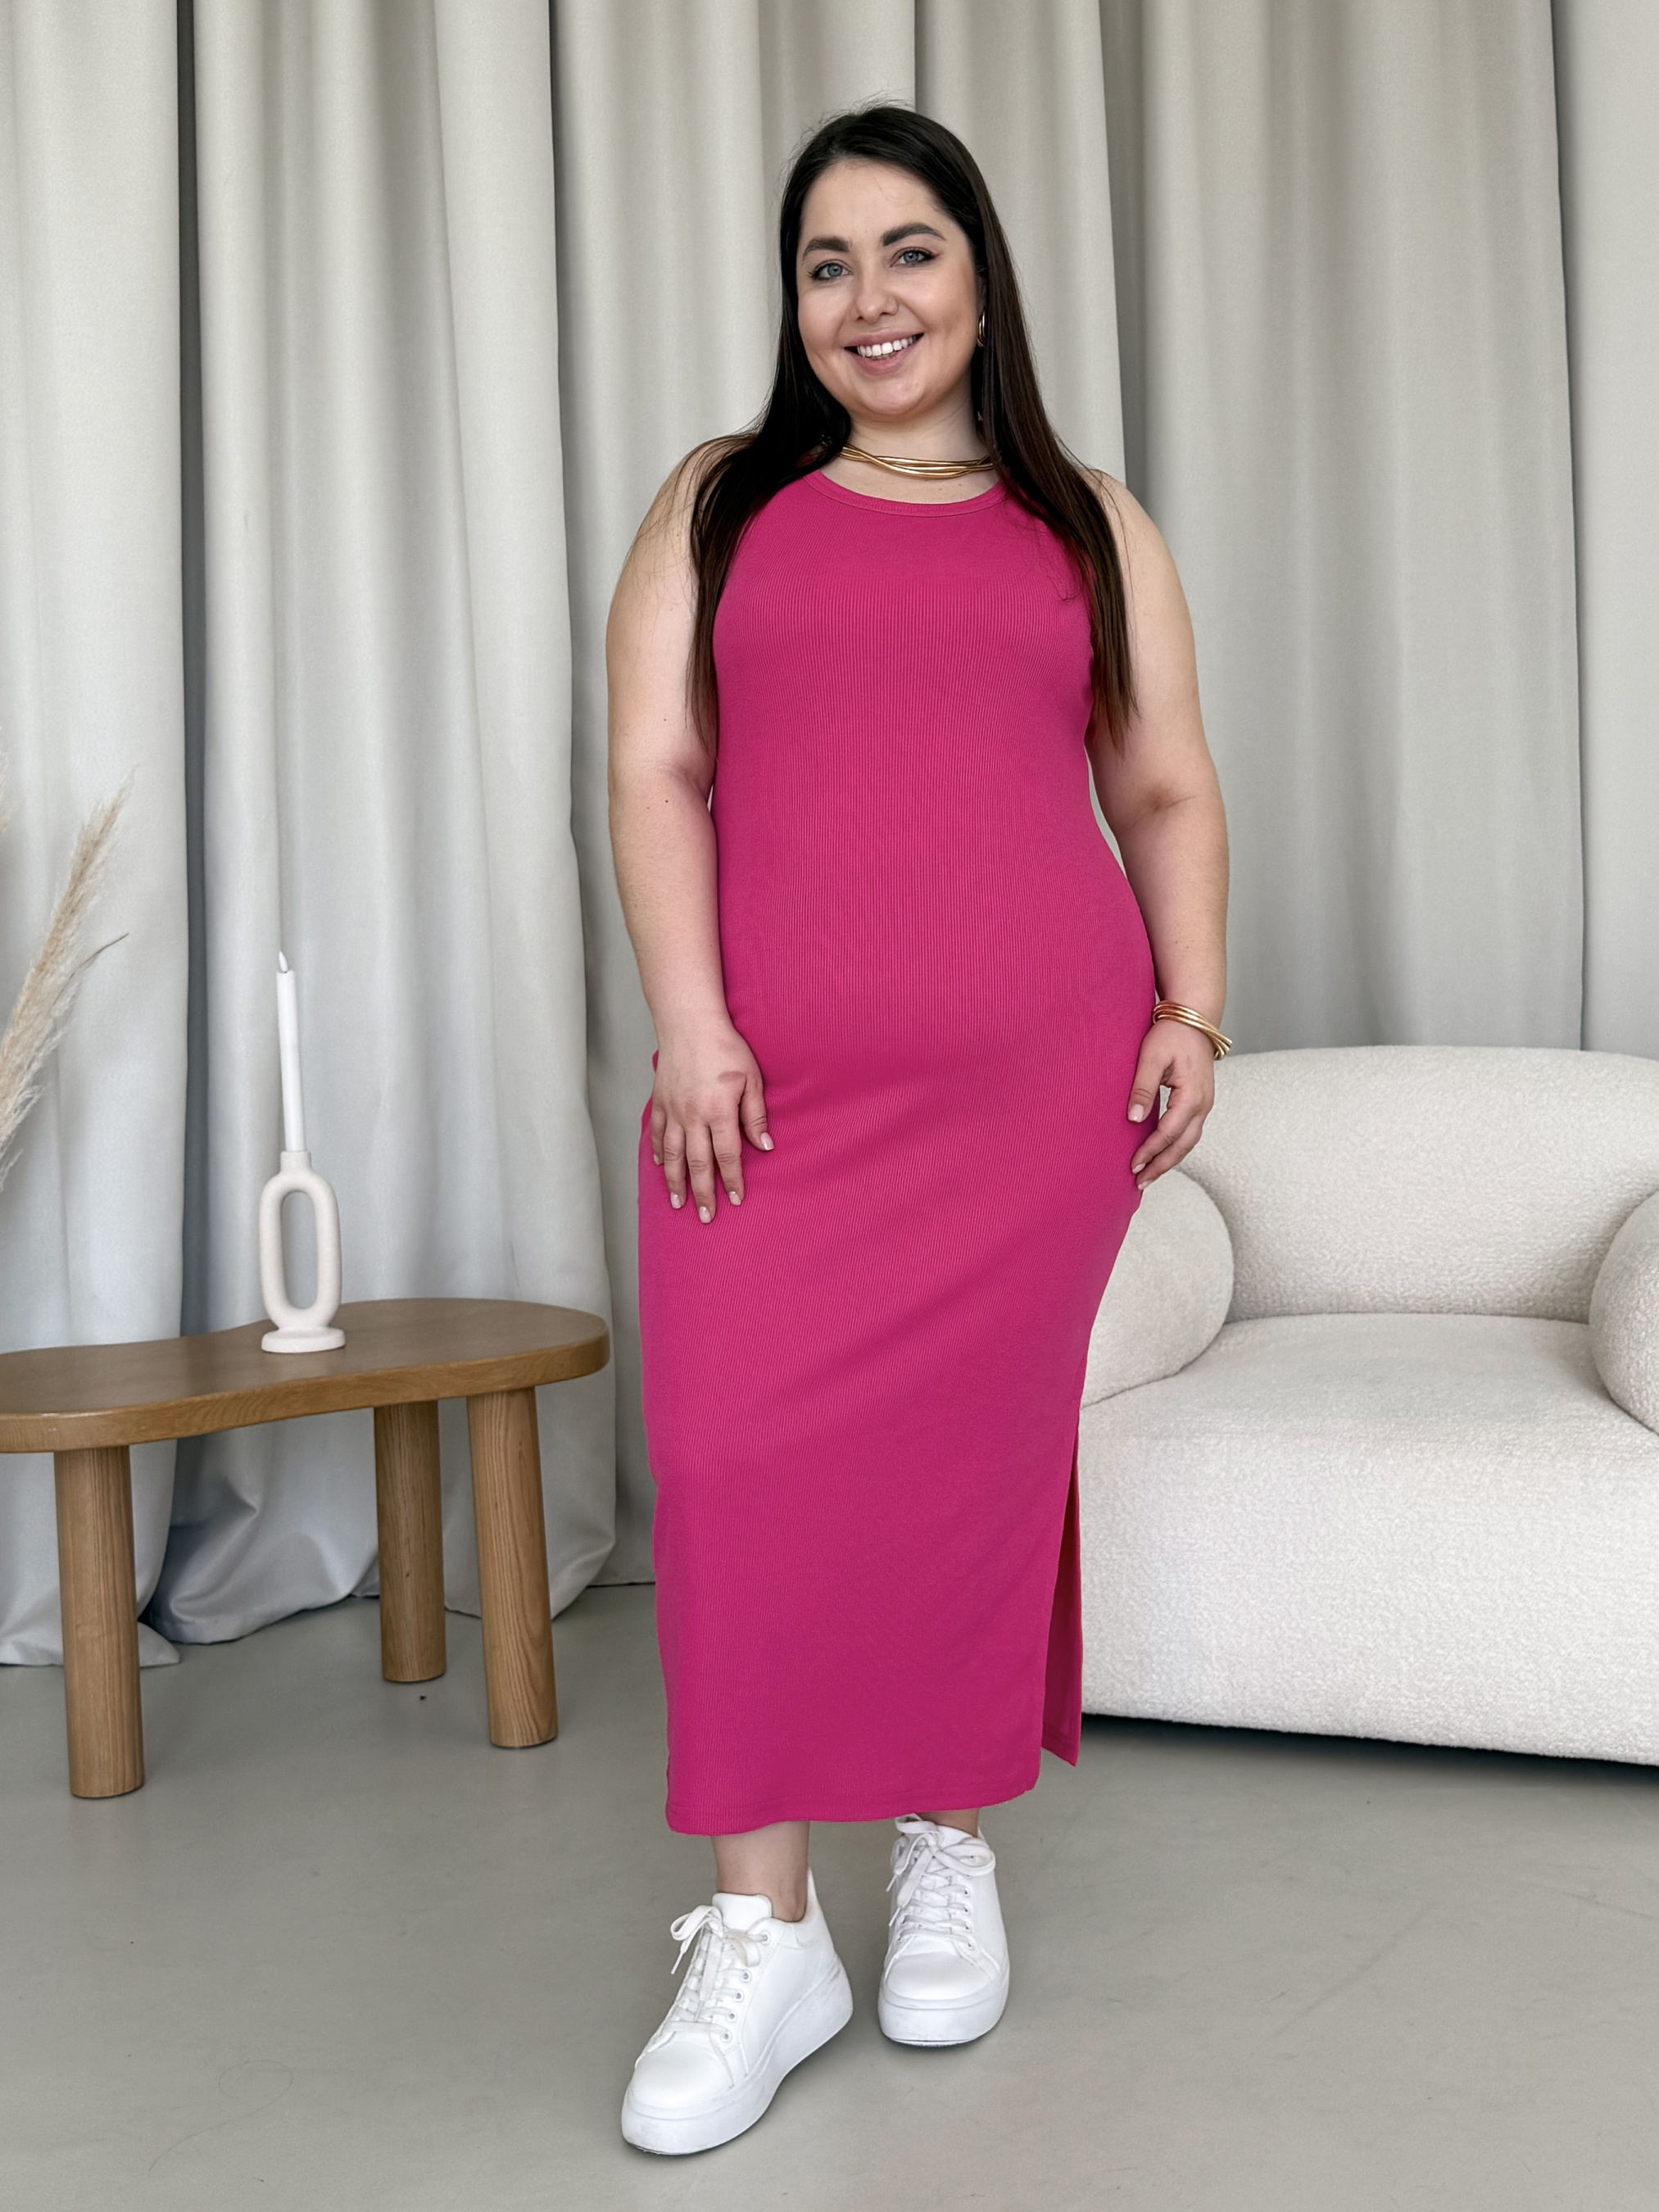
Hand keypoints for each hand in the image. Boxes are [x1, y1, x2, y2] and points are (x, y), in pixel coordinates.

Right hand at [651, 1016, 771, 1220]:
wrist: (689, 1022)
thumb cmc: (725, 1047)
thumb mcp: (752, 1079)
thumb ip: (756, 1115)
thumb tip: (765, 1147)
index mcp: (719, 1111)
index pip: (727, 1155)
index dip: (732, 1180)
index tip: (736, 1200)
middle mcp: (692, 1115)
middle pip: (698, 1163)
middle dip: (703, 1193)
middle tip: (706, 1216)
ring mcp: (673, 1110)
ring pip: (673, 1155)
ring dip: (676, 1182)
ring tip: (679, 1204)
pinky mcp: (660, 1101)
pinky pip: (658, 1135)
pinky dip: (658, 1154)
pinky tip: (661, 1169)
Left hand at [1126, 1018, 1215, 1186]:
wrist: (1194, 1018)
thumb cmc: (1171, 1034)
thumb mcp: (1151, 1058)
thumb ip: (1142, 1089)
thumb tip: (1133, 1119)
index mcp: (1192, 1095)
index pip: (1169, 1133)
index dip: (1150, 1151)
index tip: (1133, 1166)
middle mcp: (1203, 1104)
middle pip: (1183, 1145)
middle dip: (1162, 1165)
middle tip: (1140, 1182)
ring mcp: (1205, 1104)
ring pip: (1189, 1141)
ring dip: (1169, 1159)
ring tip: (1149, 1175)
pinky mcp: (1200, 1101)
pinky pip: (1189, 1131)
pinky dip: (1175, 1146)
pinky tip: (1160, 1153)